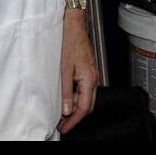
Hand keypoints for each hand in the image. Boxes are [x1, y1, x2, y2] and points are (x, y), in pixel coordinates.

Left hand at [58, 11, 98, 133]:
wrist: (74, 25)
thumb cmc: (69, 42)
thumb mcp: (63, 70)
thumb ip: (65, 92)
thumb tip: (66, 110)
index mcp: (89, 79)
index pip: (84, 108)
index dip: (74, 121)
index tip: (64, 129)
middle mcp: (93, 78)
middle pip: (88, 105)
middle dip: (76, 118)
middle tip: (62, 125)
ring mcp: (91, 74)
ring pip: (87, 98)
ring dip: (76, 108)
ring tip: (62, 115)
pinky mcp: (87, 70)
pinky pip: (85, 90)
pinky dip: (76, 98)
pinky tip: (67, 99)